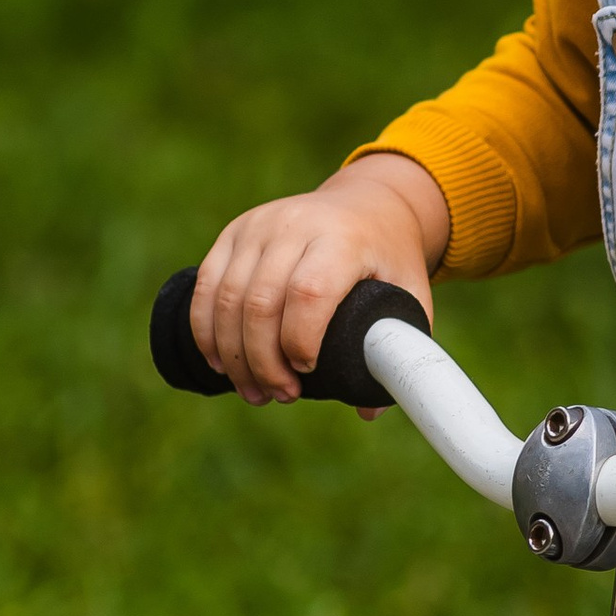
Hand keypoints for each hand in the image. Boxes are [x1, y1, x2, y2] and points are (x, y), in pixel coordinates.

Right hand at [189, 152, 449, 407]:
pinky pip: (208, 284)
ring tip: (253, 392)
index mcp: (342, 240)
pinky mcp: (235, 231)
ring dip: (234, 355)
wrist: (367, 203)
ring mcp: (260, 225)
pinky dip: (205, 328)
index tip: (306, 373)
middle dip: (263, 361)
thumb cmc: (388, 258)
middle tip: (280, 395)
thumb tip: (369, 412)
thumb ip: (398, 349)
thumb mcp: (410, 294)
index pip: (308, 292)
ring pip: (228, 297)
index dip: (299, 340)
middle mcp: (296, 225)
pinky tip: (217, 362)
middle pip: (261, 302)